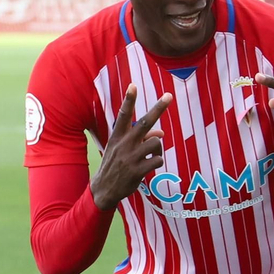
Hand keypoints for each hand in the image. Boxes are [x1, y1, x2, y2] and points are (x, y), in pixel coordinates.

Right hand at [90, 84, 172, 210]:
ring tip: (151, 155)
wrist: (104, 188)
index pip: (124, 114)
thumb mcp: (122, 149)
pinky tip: (149, 166)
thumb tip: (161, 133)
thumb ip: (141, 139)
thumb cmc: (116, 165)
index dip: (129, 100)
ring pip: (156, 143)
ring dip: (157, 149)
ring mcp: (131, 157)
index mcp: (118, 136)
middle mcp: (124, 144)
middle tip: (169, 96)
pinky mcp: (137, 170)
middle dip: (158, 108)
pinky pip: (158, 160)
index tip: (133, 85)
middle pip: (144, 122)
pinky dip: (157, 162)